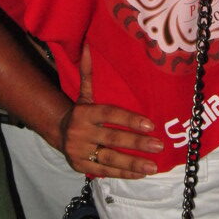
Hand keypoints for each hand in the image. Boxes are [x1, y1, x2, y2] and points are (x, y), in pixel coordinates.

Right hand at [59, 44, 162, 178]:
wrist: (59, 132)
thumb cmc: (81, 111)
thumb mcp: (84, 93)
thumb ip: (88, 72)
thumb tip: (87, 46)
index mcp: (84, 112)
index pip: (110, 115)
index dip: (130, 120)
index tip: (151, 125)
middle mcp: (81, 132)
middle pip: (112, 138)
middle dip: (137, 143)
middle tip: (159, 145)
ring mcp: (80, 151)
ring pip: (110, 158)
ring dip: (133, 163)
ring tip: (154, 166)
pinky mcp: (81, 166)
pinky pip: (106, 171)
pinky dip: (124, 173)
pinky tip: (141, 173)